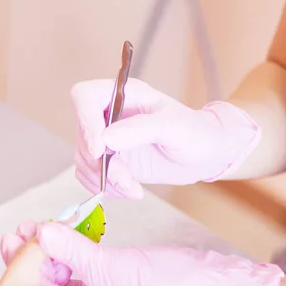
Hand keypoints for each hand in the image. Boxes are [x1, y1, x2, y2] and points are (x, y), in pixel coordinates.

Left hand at [1, 222, 282, 285]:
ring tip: (36, 226)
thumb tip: (40, 231)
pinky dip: (71, 250)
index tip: (11, 241)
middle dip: (35, 257)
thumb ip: (71, 249)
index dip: (25, 268)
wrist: (200, 282)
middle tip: (19, 230)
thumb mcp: (108, 267)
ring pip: (63, 275)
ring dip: (52, 250)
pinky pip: (79, 268)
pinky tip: (59, 231)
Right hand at [72, 78, 260, 197]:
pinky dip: (105, 188)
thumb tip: (106, 139)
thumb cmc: (194, 133)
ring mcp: (106, 139)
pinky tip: (128, 190)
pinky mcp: (108, 162)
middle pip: (82, 135)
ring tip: (133, 188)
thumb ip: (140, 129)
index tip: (99, 150)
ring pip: (84, 160)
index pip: (84, 97)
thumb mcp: (173, 127)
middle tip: (126, 179)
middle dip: (101, 163)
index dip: (85, 122)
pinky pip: (90, 176)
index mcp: (123, 95)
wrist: (202, 155)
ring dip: (105, 180)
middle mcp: (109, 115)